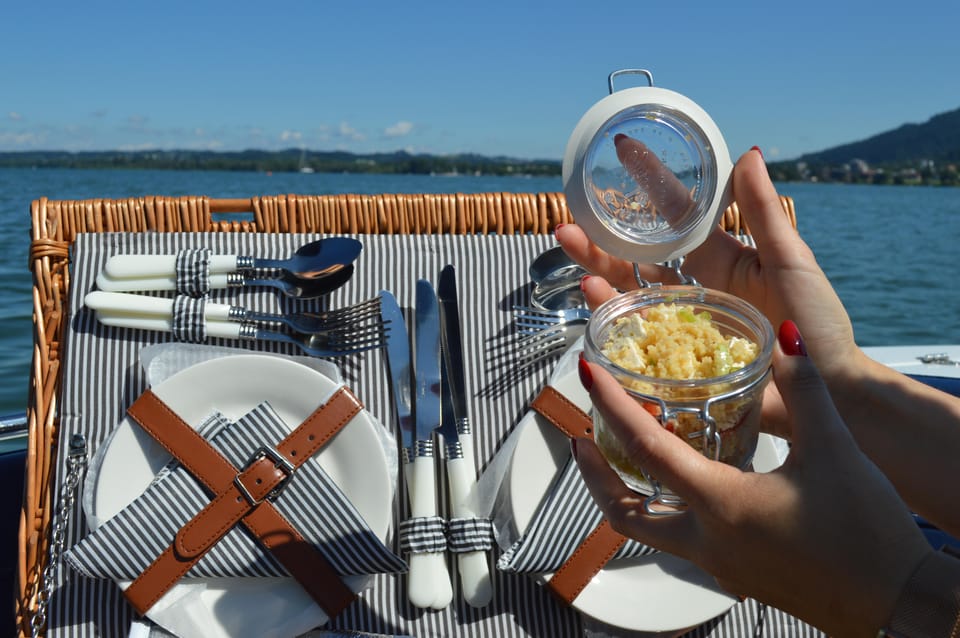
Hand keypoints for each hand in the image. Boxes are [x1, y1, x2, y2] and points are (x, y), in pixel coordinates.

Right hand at [557, 149, 861, 391]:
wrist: (827, 388)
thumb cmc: (816, 323)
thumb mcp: (789, 260)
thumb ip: (763, 212)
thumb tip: (747, 153)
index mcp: (719, 258)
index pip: (676, 214)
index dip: (650, 183)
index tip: (624, 152)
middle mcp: (693, 288)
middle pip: (636, 256)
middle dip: (599, 237)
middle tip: (568, 219)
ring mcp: (681, 322)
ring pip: (626, 291)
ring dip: (594, 269)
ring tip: (571, 248)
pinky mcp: (676, 357)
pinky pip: (634, 333)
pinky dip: (608, 312)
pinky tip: (591, 294)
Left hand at [573, 321, 931, 636]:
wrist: (899, 606)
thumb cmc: (867, 533)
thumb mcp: (835, 450)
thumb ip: (805, 391)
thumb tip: (786, 338)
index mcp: (722, 505)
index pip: (647, 451)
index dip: (611, 408)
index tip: (587, 375)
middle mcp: (707, 541)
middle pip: (624, 513)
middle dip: (595, 475)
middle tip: (583, 438)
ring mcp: (719, 564)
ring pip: (649, 531)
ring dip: (628, 494)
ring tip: (625, 457)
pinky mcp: (738, 574)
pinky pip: (682, 540)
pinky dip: (666, 509)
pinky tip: (688, 483)